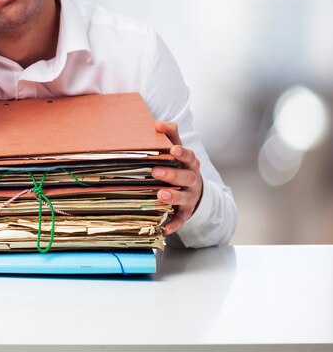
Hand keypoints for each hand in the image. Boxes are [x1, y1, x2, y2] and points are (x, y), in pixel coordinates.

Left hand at [152, 120, 202, 235]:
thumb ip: (170, 135)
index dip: (182, 153)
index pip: (189, 157)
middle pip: (186, 178)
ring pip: (184, 198)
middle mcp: (193, 181)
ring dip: (173, 197)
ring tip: (160, 195)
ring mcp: (190, 198)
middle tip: (155, 171)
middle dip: (172, 175)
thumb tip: (158, 122)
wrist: (195, 191)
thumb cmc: (181, 166)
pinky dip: (173, 225)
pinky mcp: (185, 213)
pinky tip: (164, 229)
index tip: (173, 150)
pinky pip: (180, 220)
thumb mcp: (178, 150)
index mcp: (190, 164)